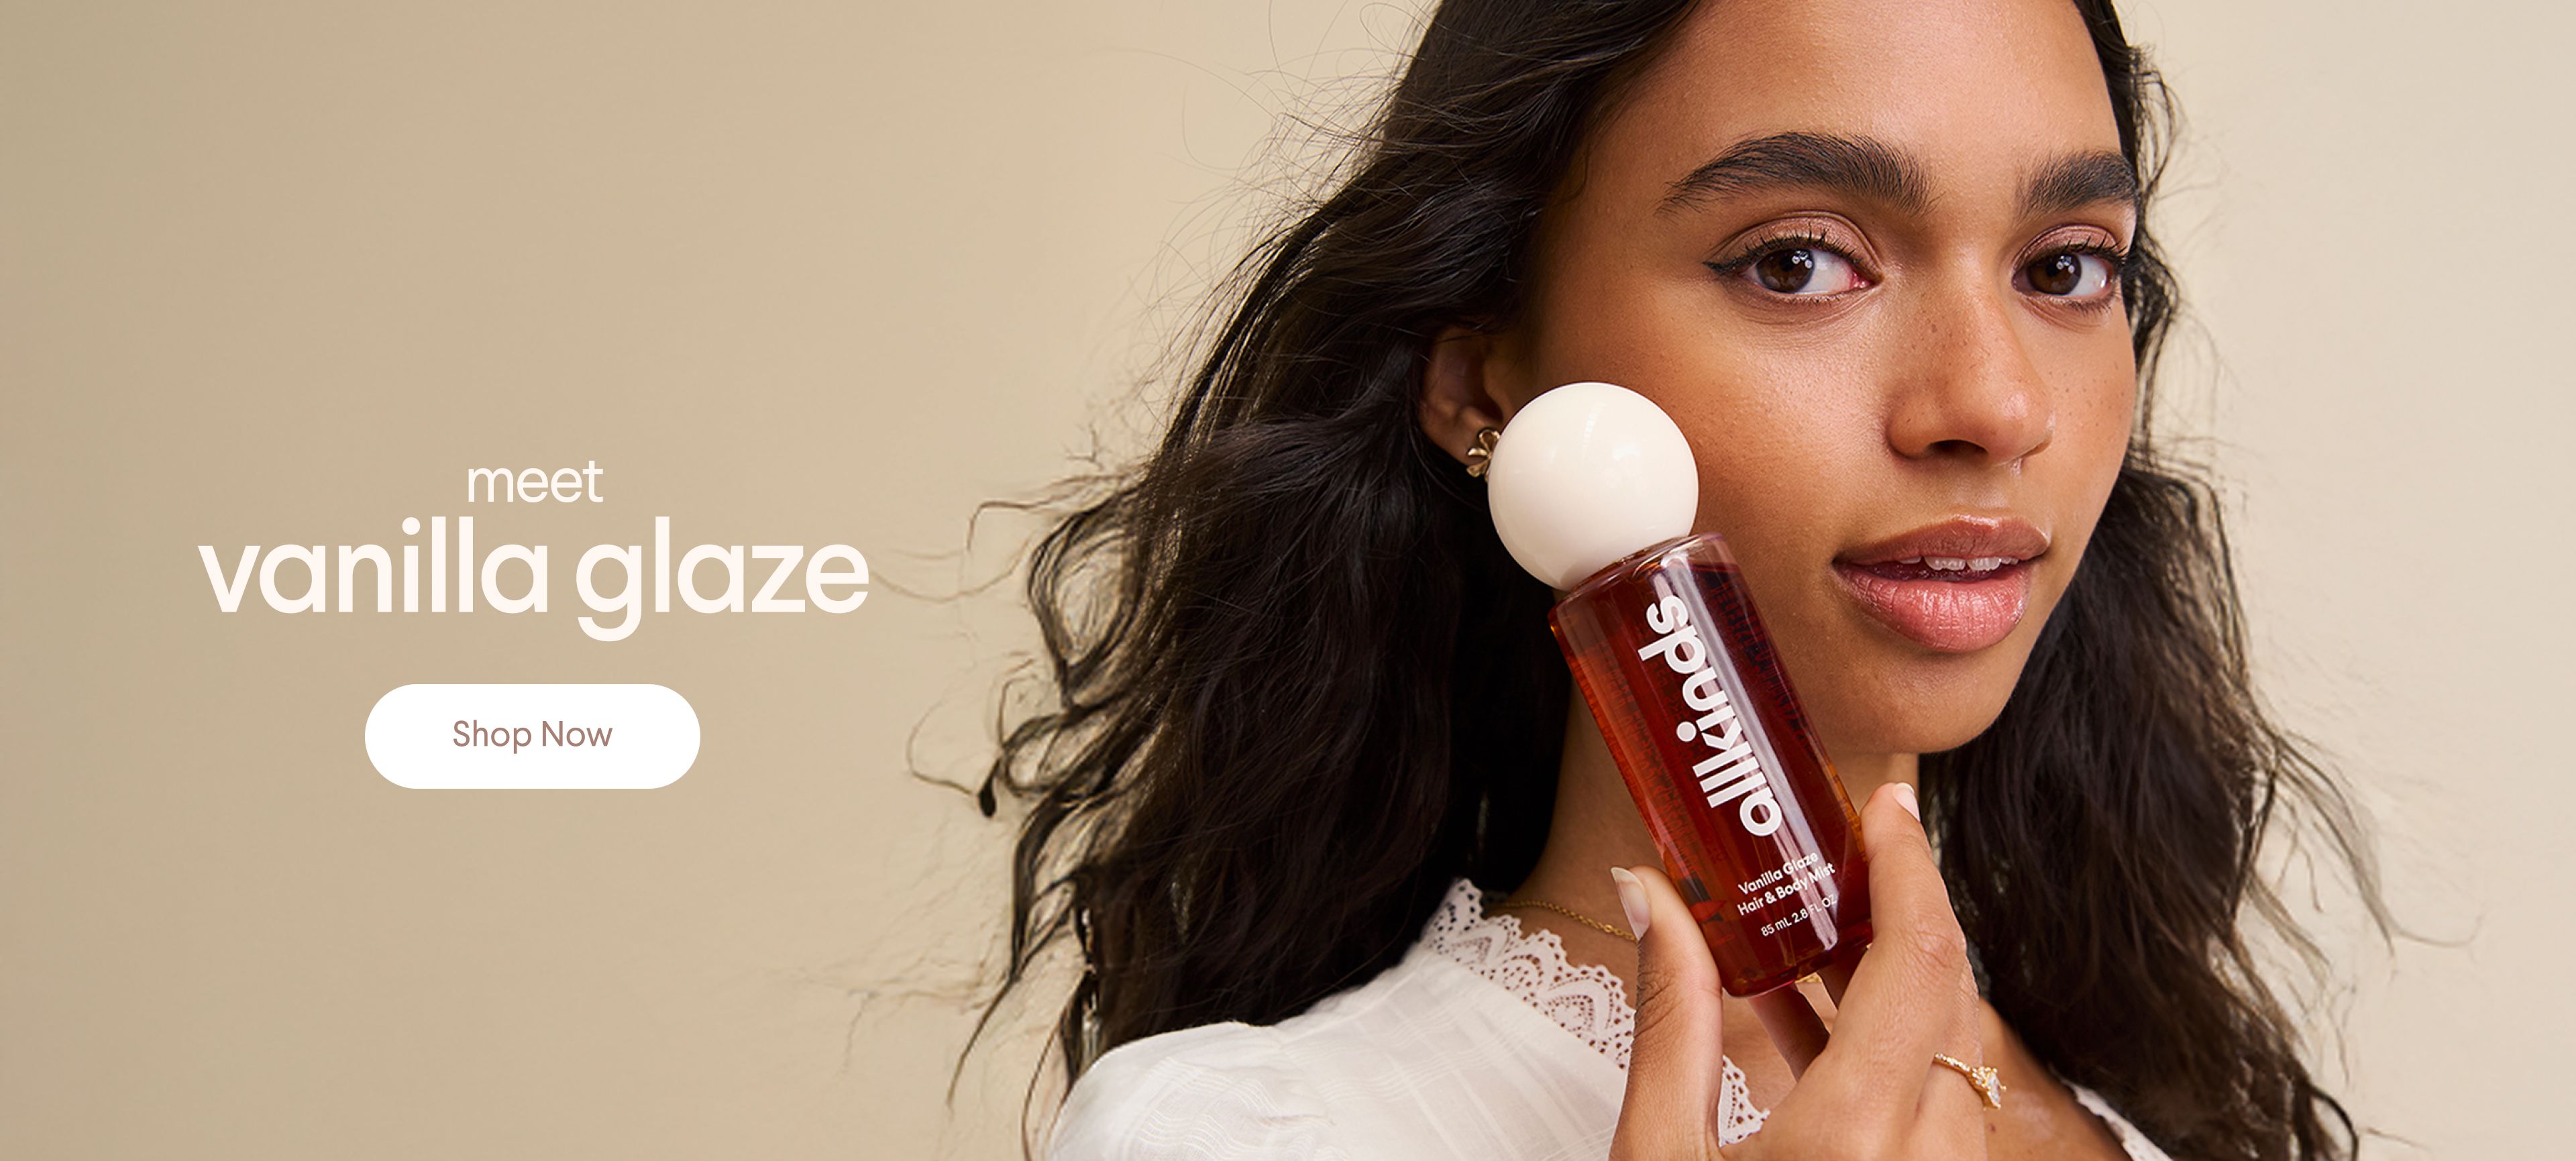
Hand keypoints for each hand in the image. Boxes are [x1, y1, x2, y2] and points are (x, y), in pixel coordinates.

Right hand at [1608, 783, 1991, 1160]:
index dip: (1907, 866)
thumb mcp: (1660, 1155)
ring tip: (1811, 925)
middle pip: (1948, 992)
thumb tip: (1647, 894)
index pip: (1917, 961)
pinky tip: (1803, 1013)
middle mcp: (1923, 1159)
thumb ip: (1669, 1023)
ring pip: (1952, 1048)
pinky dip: (1885, 1046)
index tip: (1884, 806)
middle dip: (1899, 908)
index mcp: (1851, 1137)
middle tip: (1841, 852)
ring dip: (1891, 978)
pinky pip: (1935, 1101)